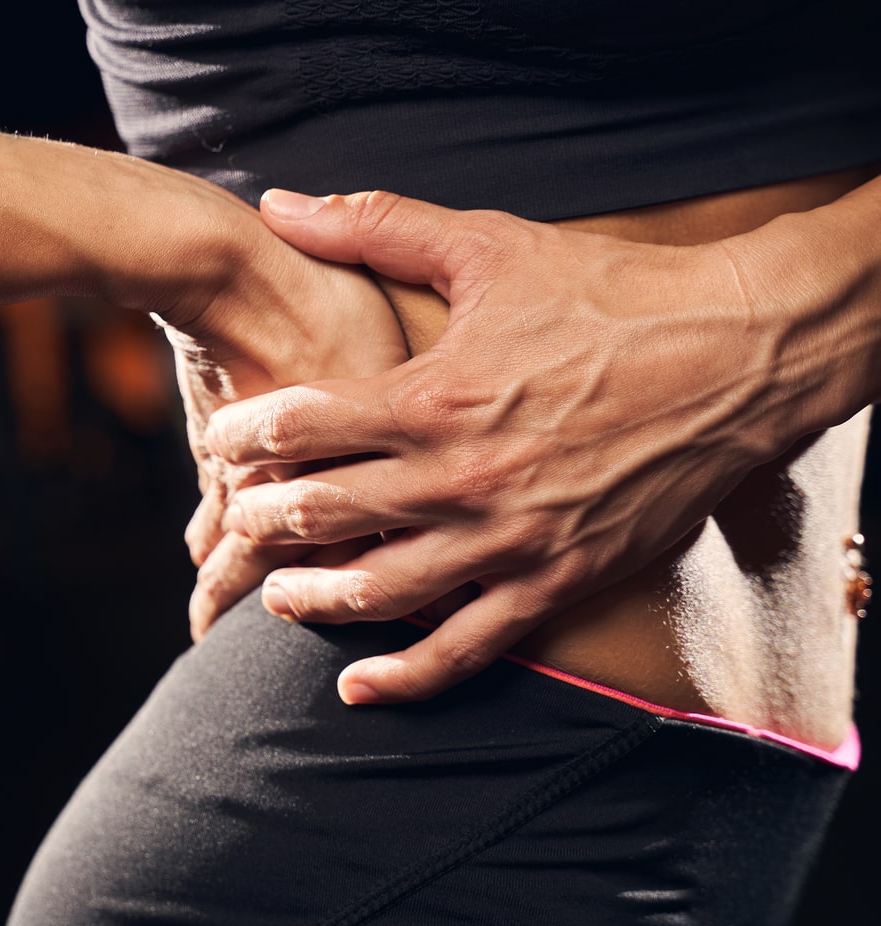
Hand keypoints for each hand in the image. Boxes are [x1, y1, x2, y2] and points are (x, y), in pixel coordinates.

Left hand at [202, 188, 813, 702]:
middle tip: (234, 519)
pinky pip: (466, 648)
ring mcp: (510, 538)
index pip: (300, 425)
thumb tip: (282, 203)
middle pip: (322, 514)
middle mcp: (463, 475)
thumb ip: (379, 226)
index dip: (243, 436)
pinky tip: (356, 686)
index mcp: (436, 393)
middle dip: (261, 520)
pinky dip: (404, 676)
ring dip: (310, 599)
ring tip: (274, 595)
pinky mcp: (557, 581)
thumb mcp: (491, 248)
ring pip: (378, 591)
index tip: (221, 442)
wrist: (740, 355)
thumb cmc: (612, 296)